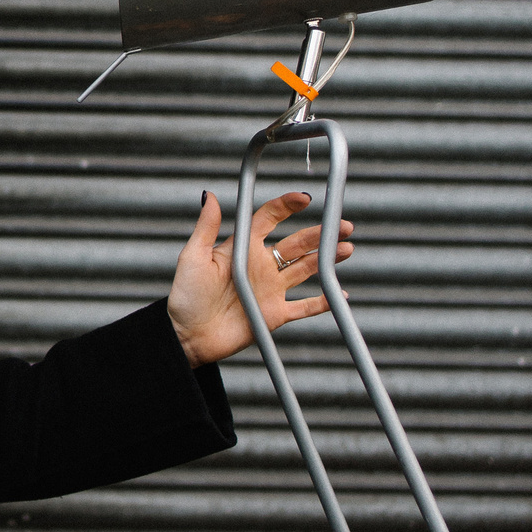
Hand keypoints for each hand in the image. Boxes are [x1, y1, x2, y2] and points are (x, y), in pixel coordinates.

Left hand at [167, 189, 353, 367]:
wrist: (187, 337)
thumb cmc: (185, 296)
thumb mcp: (193, 257)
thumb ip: (206, 227)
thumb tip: (208, 194)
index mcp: (242, 248)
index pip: (269, 219)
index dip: (286, 207)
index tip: (304, 199)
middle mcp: (260, 266)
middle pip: (296, 243)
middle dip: (320, 234)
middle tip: (343, 226)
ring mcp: (270, 289)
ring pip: (305, 269)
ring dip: (326, 260)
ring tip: (346, 248)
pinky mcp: (275, 314)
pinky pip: (304, 307)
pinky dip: (323, 302)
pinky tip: (340, 294)